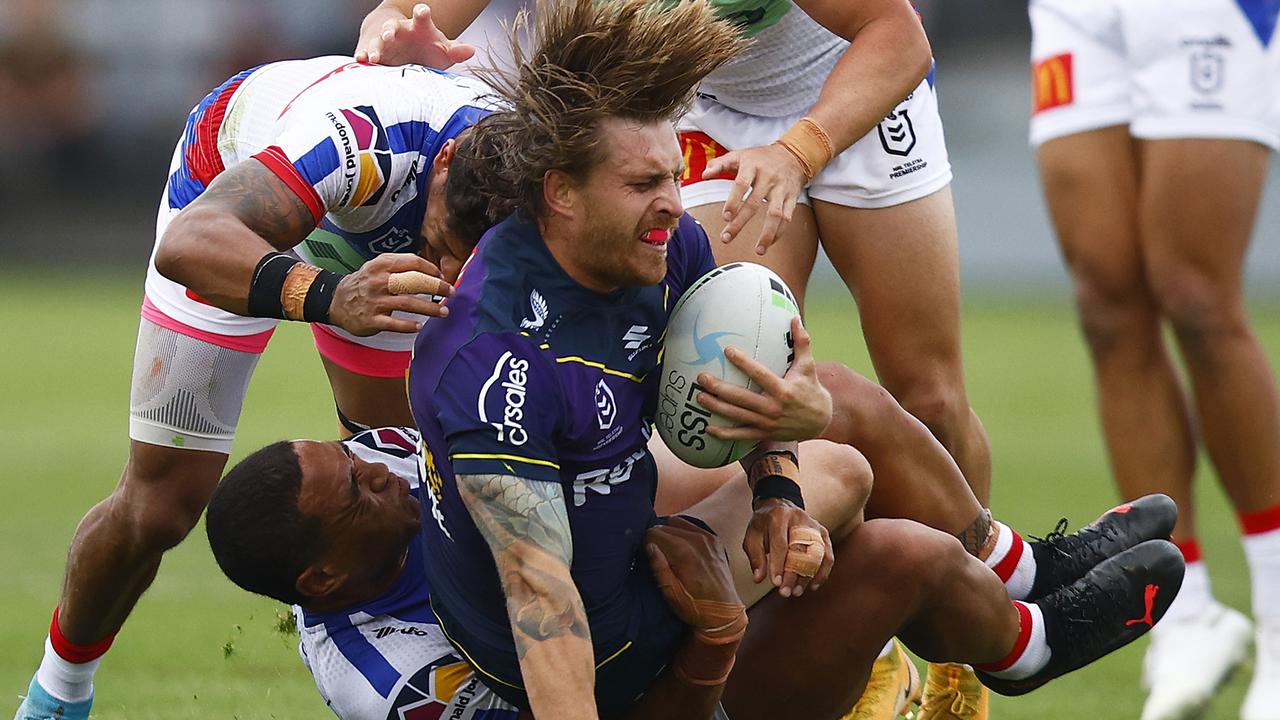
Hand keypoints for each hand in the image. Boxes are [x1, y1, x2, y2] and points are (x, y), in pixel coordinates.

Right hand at [328, 253, 452, 335]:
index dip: (431, 269)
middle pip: (414, 282)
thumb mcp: (378, 267)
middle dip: (436, 287)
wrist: (335, 301)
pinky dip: (409, 325)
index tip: (442, 277)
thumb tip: (430, 271)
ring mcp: (375, 301)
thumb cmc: (364, 283)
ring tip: (444, 312)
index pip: (413, 262)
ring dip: (429, 308)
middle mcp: (380, 281)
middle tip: (451, 293)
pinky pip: (394, 324)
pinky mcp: (372, 319)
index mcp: (382, 265)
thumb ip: (400, 266)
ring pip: (408, 303)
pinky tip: (420, 326)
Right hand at [356, 3, 476, 67]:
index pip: (421, 16)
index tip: (421, 11)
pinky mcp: (375, 54)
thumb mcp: (443, 49)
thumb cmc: (427, 48)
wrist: (406, 49)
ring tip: (374, 56)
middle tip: (389, 34)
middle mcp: (400, 31)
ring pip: (377, 41)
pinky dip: (363, 57)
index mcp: (419, 27)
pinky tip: (361, 61)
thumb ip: (455, 50)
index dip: (421, 13)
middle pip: (393, 26)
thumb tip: (472, 50)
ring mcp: (385, 42)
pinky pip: (366, 54)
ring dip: (375, 46)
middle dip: (390, 30)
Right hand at [646, 517, 746, 642]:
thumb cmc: (695, 607)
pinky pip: (691, 526)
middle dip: (655, 538)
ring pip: (677, 523)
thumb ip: (659, 567)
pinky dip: (682, 532)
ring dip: (668, 533)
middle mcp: (697, 539)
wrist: (724, 613)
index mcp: (683, 552)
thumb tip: (649, 546)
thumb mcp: (671, 593)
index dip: (644, 543)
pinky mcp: (715, 540)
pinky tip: (680, 546)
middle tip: (653, 554)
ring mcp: (708, 537)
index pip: (653, 533)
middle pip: (664, 526)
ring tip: (666, 550)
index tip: (642, 554)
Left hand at [696, 317, 831, 440]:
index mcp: (783, 389)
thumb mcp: (809, 366)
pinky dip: (724, 434)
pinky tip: (708, 428)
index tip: (727, 350)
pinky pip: (741, 435)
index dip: (743, 363)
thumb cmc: (811, 389)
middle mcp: (773, 407)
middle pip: (741, 398)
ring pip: (737, 416)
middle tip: (702, 378)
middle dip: (719, 388)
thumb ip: (802, 342)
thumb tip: (795, 318)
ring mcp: (767, 422)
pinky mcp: (764, 433)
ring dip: (717, 407)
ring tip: (699, 397)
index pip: (759, 374)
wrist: (821, 421)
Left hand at [703, 143, 807, 254]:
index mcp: (752, 166)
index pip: (742, 184)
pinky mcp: (792, 198)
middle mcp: (768, 178)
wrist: (793, 154)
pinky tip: (770, 243)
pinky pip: (787, 218)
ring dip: (768, 234)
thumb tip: (704, 175)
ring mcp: (781, 189)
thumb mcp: (739, 155)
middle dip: (740, 223)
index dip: (733, 200)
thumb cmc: (760, 158)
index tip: (726, 216)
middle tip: (726, 237)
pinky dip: (779, 232)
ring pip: (776, 214)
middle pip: (755, 203)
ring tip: (758, 251)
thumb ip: (719, 164)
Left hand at [743, 499, 833, 596]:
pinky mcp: (823, 533)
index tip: (776, 583)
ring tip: (797, 592)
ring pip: (816, 554)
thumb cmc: (763, 525)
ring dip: (808, 576)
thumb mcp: (752, 537)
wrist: (778, 507)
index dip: (778, 564)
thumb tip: (759, 578)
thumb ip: (755, 557)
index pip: (780, 543)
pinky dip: (822, 572)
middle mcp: (799, 518)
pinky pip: (827, 555)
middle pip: (800, 550)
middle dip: (793, 574)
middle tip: (785, 592)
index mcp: (779, 516)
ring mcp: (814, 525)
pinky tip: (813, 585)